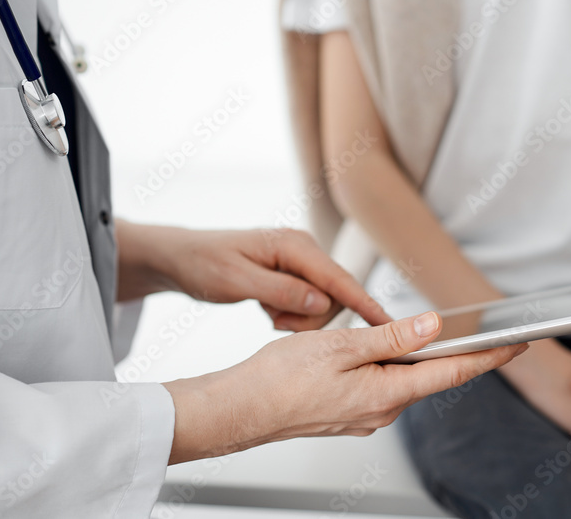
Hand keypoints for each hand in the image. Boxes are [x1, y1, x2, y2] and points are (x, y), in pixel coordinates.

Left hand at [159, 226, 389, 329]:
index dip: (366, 304)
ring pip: (323, 302)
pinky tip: (267, 309)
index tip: (390, 326)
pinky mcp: (294, 274)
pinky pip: (309, 302)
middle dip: (310, 317)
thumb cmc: (203, 264)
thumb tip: (322, 302)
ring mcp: (301, 261)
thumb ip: (281, 291)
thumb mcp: (236, 281)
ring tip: (267, 313)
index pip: (340, 279)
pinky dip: (292, 314)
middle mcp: (304, 249)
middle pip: (335, 295)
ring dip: (298, 317)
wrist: (180, 257)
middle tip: (272, 319)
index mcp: (294, 245)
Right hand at [163, 312, 527, 462]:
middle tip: (484, 331)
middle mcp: (382, 411)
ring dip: (418, 357)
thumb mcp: (341, 347)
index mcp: (387, 394)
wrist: (238, 410)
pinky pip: (382, 385)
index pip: (453, 374)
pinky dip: (392, 365)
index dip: (489, 357)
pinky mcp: (348, 413)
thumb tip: (431, 327)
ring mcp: (365, 415)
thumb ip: (391, 338)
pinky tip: (382, 348)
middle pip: (431, 377)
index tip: (517, 344)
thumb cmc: (279, 380)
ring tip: (432, 332)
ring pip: (404, 379)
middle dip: (457, 354)